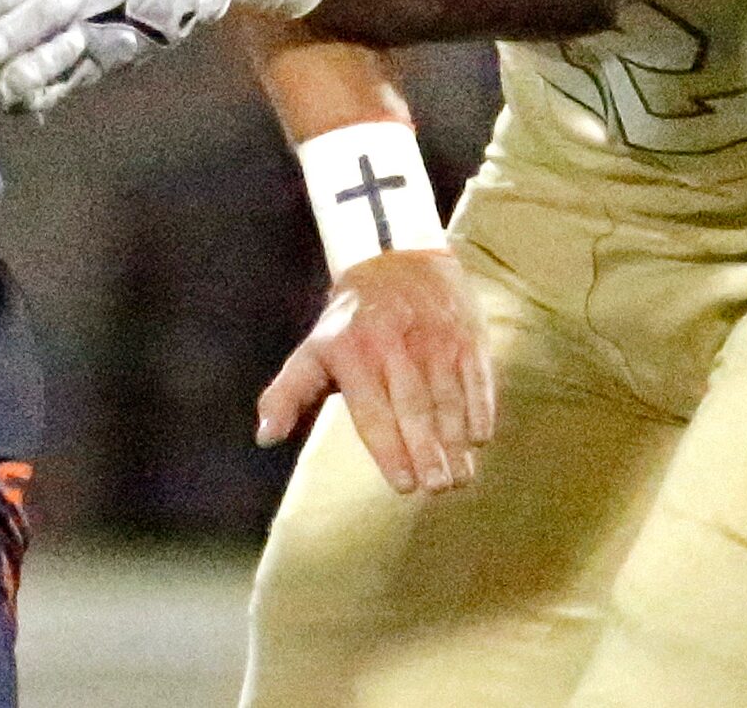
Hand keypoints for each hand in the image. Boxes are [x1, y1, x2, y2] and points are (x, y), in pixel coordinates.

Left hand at [255, 249, 494, 495]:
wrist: (394, 258)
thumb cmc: (350, 322)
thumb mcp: (313, 350)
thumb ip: (288, 395)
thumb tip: (265, 437)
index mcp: (354, 352)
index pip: (373, 410)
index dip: (390, 449)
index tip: (402, 485)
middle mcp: (396, 344)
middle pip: (415, 408)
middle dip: (428, 452)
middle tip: (437, 488)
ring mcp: (436, 338)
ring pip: (448, 398)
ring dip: (456, 441)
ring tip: (460, 479)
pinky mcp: (466, 334)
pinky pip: (477, 378)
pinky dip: (481, 410)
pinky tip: (480, 440)